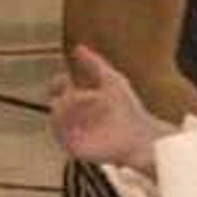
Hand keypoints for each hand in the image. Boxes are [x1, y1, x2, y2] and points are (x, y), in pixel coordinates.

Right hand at [52, 45, 165, 176]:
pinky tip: (82, 119)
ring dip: (66, 109)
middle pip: (55, 103)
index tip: (64, 78)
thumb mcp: (112, 79)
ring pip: (55, 118)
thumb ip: (94, 63)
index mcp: (80, 100)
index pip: (57, 89)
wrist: (141, 136)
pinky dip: (66, 126)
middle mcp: (75, 117)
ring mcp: (73, 133)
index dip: (57, 82)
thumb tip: (78, 47)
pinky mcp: (74, 148)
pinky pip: (60, 136)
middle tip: (79, 93)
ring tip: (86, 105)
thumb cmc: (130, 110)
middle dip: (64, 96)